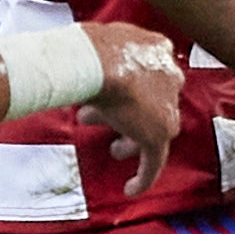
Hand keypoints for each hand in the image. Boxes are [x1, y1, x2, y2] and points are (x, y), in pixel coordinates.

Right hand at [81, 23, 185, 195]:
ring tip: (113, 148)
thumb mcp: (92, 44)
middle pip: (152, 101)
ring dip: (129, 139)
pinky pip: (154, 161)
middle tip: (107, 118)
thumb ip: (93, 53)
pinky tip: (131, 189)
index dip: (129, 86)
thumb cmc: (88, 48)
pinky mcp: (158, 134)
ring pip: (151, 130)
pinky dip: (144, 176)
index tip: (113, 95)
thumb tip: (66, 59)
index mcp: (156, 48)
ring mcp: (166, 107)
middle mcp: (168, 76)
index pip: (150, 72)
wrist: (98, 60)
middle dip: (129, 112)